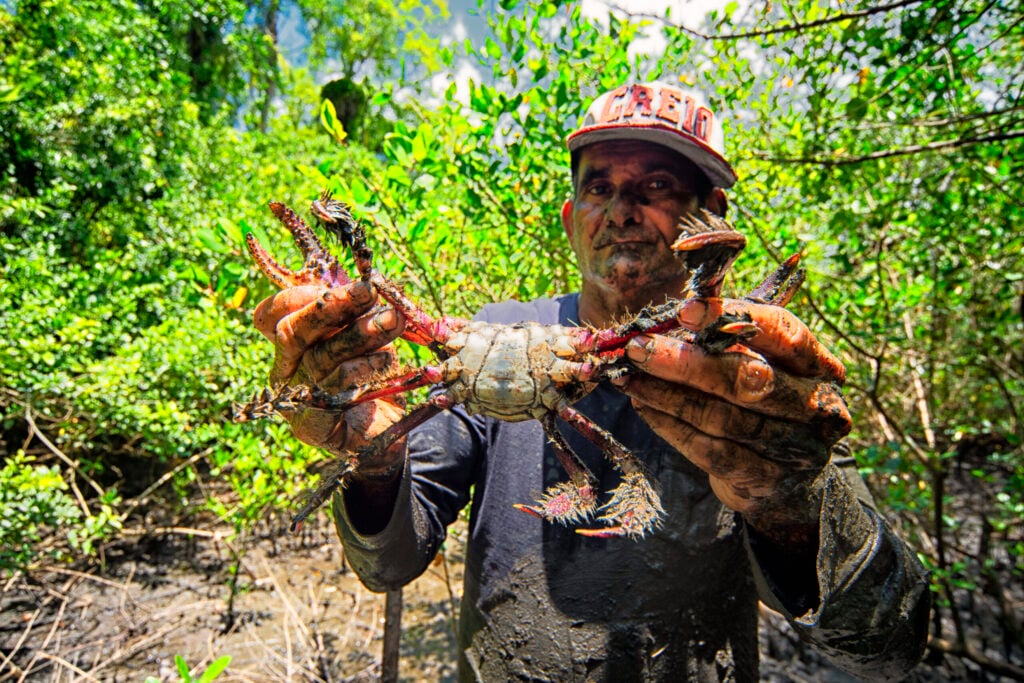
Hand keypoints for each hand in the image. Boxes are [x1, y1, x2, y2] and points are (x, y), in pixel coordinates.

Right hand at [253, 281, 407, 476]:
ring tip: (392, 321)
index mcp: (293, 343)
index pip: (274, 313)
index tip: (343, 283)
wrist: (386, 432)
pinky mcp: (310, 426)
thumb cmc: (374, 377)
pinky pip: (330, 392)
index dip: (301, 295)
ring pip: (319, 358)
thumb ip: (360, 314)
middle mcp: (287, 369)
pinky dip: (360, 371)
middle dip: (333, 306)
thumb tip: (370, 285)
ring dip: (360, 335)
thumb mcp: (368, 337)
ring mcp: (294, 398)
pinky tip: (384, 361)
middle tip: (368, 291)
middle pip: (293, 331)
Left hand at [617, 297, 850, 546]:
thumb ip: (728, 336)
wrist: (786, 480)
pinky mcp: (768, 481)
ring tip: (629, 379)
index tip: (683, 311)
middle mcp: (819, 407)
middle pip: (747, 379)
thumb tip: (671, 314)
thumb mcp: (759, 361)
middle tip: (637, 348)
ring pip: (722, 417)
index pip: (782, 332)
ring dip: (667, 395)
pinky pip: (710, 452)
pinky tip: (644, 408)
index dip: (732, 319)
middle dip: (686, 362)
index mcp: (820, 366)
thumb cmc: (764, 402)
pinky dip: (671, 427)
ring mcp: (798, 449)